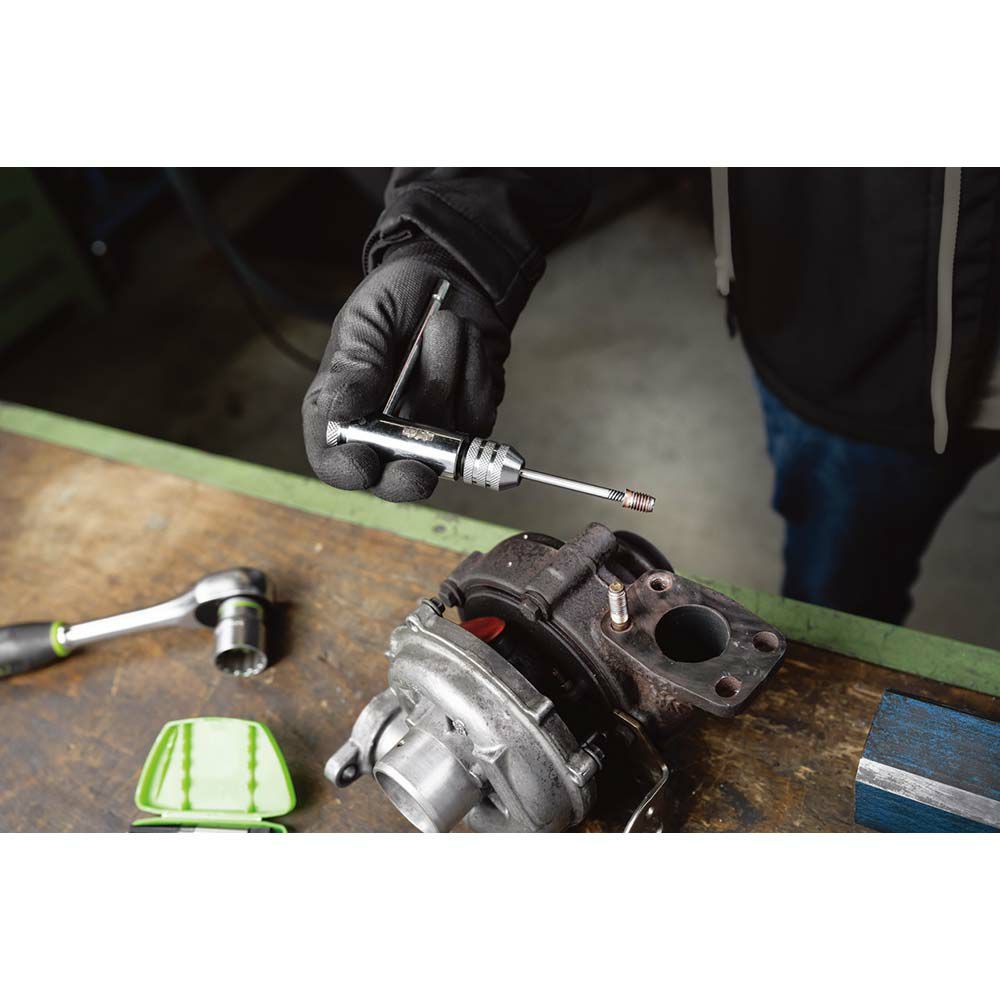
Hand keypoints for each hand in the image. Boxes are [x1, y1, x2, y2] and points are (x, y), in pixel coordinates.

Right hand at [302, 241, 509, 501]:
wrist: (451, 274)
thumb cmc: (396, 297)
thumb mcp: (365, 320)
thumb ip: (353, 367)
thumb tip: (339, 415)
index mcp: (341, 411)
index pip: (335, 461)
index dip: (347, 471)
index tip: (363, 464)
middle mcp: (384, 431)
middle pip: (393, 480)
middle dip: (407, 477)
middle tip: (418, 471)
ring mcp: (431, 429)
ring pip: (444, 441)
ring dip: (447, 377)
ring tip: (441, 326)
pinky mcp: (469, 420)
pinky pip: (478, 418)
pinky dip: (475, 375)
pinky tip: (466, 343)